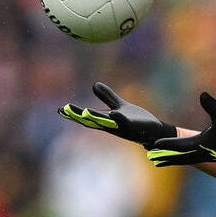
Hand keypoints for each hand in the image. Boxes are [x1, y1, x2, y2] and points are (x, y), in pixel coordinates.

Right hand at [58, 83, 175, 147]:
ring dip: (96, 118)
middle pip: (93, 120)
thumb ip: (108, 97)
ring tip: (84, 111)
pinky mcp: (134, 127)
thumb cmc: (137, 121)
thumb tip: (95, 84)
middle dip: (79, 116)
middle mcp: (112, 125)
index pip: (88, 117)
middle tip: (65, 111)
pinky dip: (120, 118)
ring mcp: (123, 127)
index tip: (60, 110)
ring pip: (107, 123)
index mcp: (107, 120)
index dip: (74, 114)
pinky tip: (115, 113)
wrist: (155, 131)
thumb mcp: (120, 106)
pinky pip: (126, 123)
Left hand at [147, 92, 215, 165]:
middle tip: (150, 156)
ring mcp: (208, 156)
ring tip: (160, 160)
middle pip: (179, 157)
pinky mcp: (212, 156)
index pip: (180, 145)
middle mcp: (203, 153)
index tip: (153, 145)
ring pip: (186, 159)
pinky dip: (183, 158)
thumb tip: (202, 94)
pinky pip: (193, 158)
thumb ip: (212, 105)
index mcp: (202, 145)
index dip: (166, 145)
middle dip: (165, 156)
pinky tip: (181, 156)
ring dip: (173, 159)